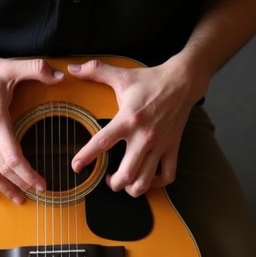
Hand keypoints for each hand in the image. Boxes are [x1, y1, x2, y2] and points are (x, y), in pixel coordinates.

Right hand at [0, 53, 63, 202]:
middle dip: (21, 184)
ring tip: (18, 198)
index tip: (41, 184)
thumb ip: (36, 69)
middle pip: (3, 170)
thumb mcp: (10, 66)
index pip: (13, 157)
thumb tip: (62, 75)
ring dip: (4, 188)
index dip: (28, 174)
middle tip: (36, 193)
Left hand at [67, 57, 206, 196]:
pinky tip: (146, 179)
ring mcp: (160, 145)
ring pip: (145, 180)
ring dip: (132, 188)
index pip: (103, 142)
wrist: (184, 80)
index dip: (87, 157)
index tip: (76, 167)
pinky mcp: (173, 148)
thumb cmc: (150, 80)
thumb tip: (71, 68)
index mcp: (128, 120)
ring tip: (125, 182)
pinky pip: (167, 176)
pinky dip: (156, 183)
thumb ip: (95, 71)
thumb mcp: (122, 75)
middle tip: (108, 179)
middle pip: (126, 173)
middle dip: (114, 183)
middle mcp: (144, 136)